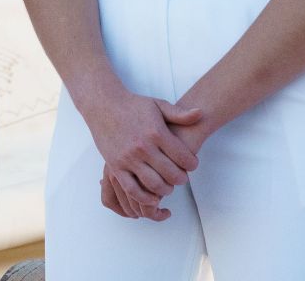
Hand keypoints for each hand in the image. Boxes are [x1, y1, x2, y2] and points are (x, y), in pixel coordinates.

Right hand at [77, 86, 202, 218]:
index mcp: (156, 132)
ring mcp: (128, 159)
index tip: (192, 164)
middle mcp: (143, 147)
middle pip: (171, 174)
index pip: (183, 157)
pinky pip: (132, 190)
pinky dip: (145, 198)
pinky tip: (152, 196)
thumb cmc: (133, 105)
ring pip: (154, 185)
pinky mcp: (116, 167)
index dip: (192, 164)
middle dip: (181, 179)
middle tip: (182, 177)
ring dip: (166, 189)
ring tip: (168, 186)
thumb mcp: (158, 105)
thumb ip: (179, 113)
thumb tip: (200, 113)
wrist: (104, 105)